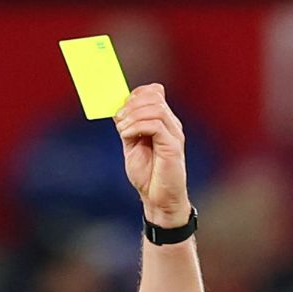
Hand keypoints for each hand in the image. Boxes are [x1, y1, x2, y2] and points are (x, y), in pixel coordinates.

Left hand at [118, 86, 189, 225]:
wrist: (158, 199)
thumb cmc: (147, 175)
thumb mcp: (132, 145)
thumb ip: (129, 127)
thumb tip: (119, 111)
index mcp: (162, 121)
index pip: (154, 91)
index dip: (135, 94)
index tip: (120, 111)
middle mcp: (171, 124)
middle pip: (154, 96)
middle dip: (131, 104)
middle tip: (118, 120)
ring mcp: (174, 134)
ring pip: (155, 108)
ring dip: (133, 116)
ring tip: (122, 130)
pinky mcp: (173, 146)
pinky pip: (156, 125)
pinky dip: (137, 126)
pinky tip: (127, 136)